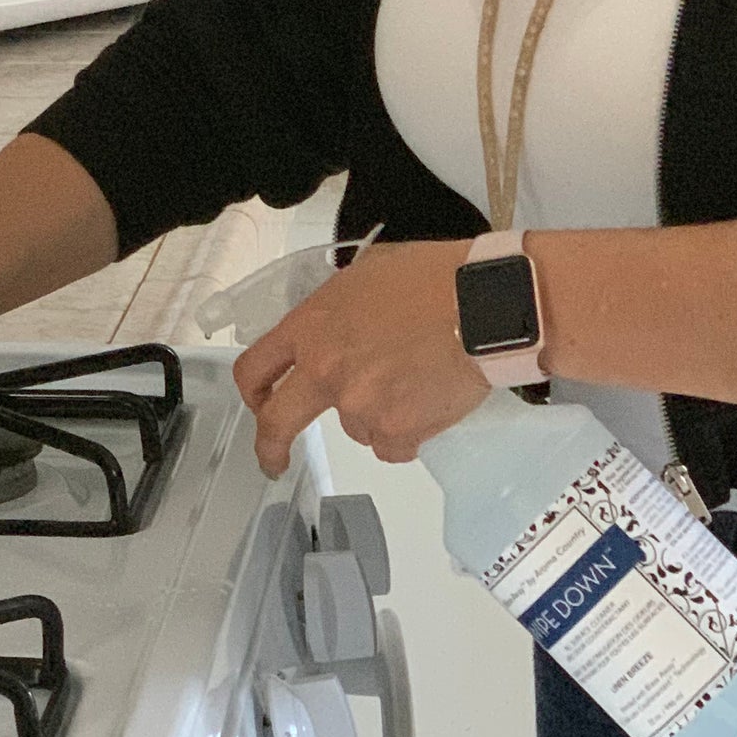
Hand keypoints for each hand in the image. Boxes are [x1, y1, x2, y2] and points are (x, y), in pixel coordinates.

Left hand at [233, 239, 487, 476]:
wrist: (482, 305)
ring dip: (376, 414)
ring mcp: (358, 406)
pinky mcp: (396, 432)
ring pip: (355, 427)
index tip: (259, 405)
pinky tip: (429, 402)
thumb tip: (336, 328)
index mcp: (311, 327)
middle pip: (277, 423)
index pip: (255, 368)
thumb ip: (337, 310)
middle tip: (276, 461)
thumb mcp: (365, 275)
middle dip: (271, 448)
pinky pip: (393, 445)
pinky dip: (407, 433)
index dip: (253, 393)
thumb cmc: (432, 277)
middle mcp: (325, 371)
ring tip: (414, 379)